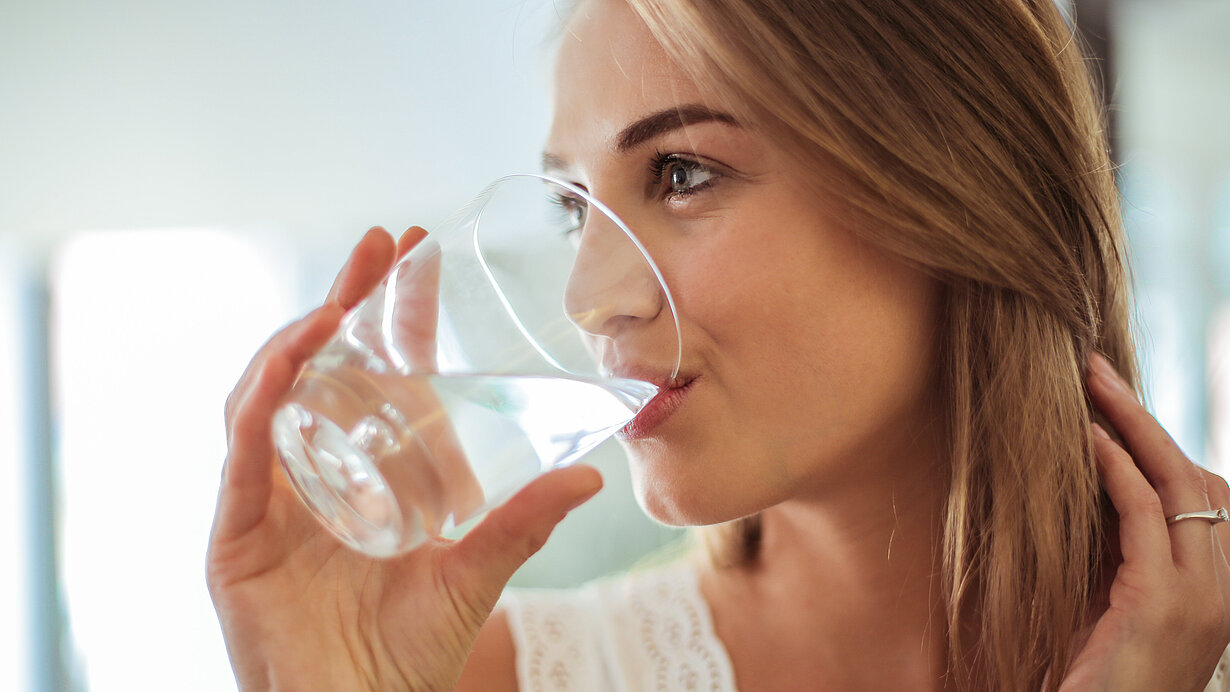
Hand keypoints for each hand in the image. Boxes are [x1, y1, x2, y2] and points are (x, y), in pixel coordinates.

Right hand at [206, 227, 602, 691]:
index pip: (372, 371)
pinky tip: (295, 356)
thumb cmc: (408, 652)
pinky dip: (264, 396)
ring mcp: (269, 496)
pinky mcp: (237, 529)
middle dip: (343, 298)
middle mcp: (310, 470)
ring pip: (269, 391)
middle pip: (317, 364)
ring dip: (301, 333)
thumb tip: (590, 477)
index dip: (388, 310)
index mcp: (362, 469)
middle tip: (380, 245)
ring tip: (341, 294)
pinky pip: (244, 448)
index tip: (413, 253)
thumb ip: (524, 522)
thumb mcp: (475, 570)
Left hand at [1058, 352, 1229, 690]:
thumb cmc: (1092, 674)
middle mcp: (1220, 588)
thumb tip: (1092, 485)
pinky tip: (1088, 438)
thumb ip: (1118, 549)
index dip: (1162, 443)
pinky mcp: (1162, 603)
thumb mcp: (1112, 599)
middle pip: (1197, 477)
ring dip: (1134, 424)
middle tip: (1099, 370)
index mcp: (1213, 586)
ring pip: (1179, 485)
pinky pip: (1145, 516)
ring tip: (1091, 383)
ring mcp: (1200, 597)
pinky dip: (1118, 468)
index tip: (1115, 402)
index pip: (1205, 495)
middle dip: (1148, 419)